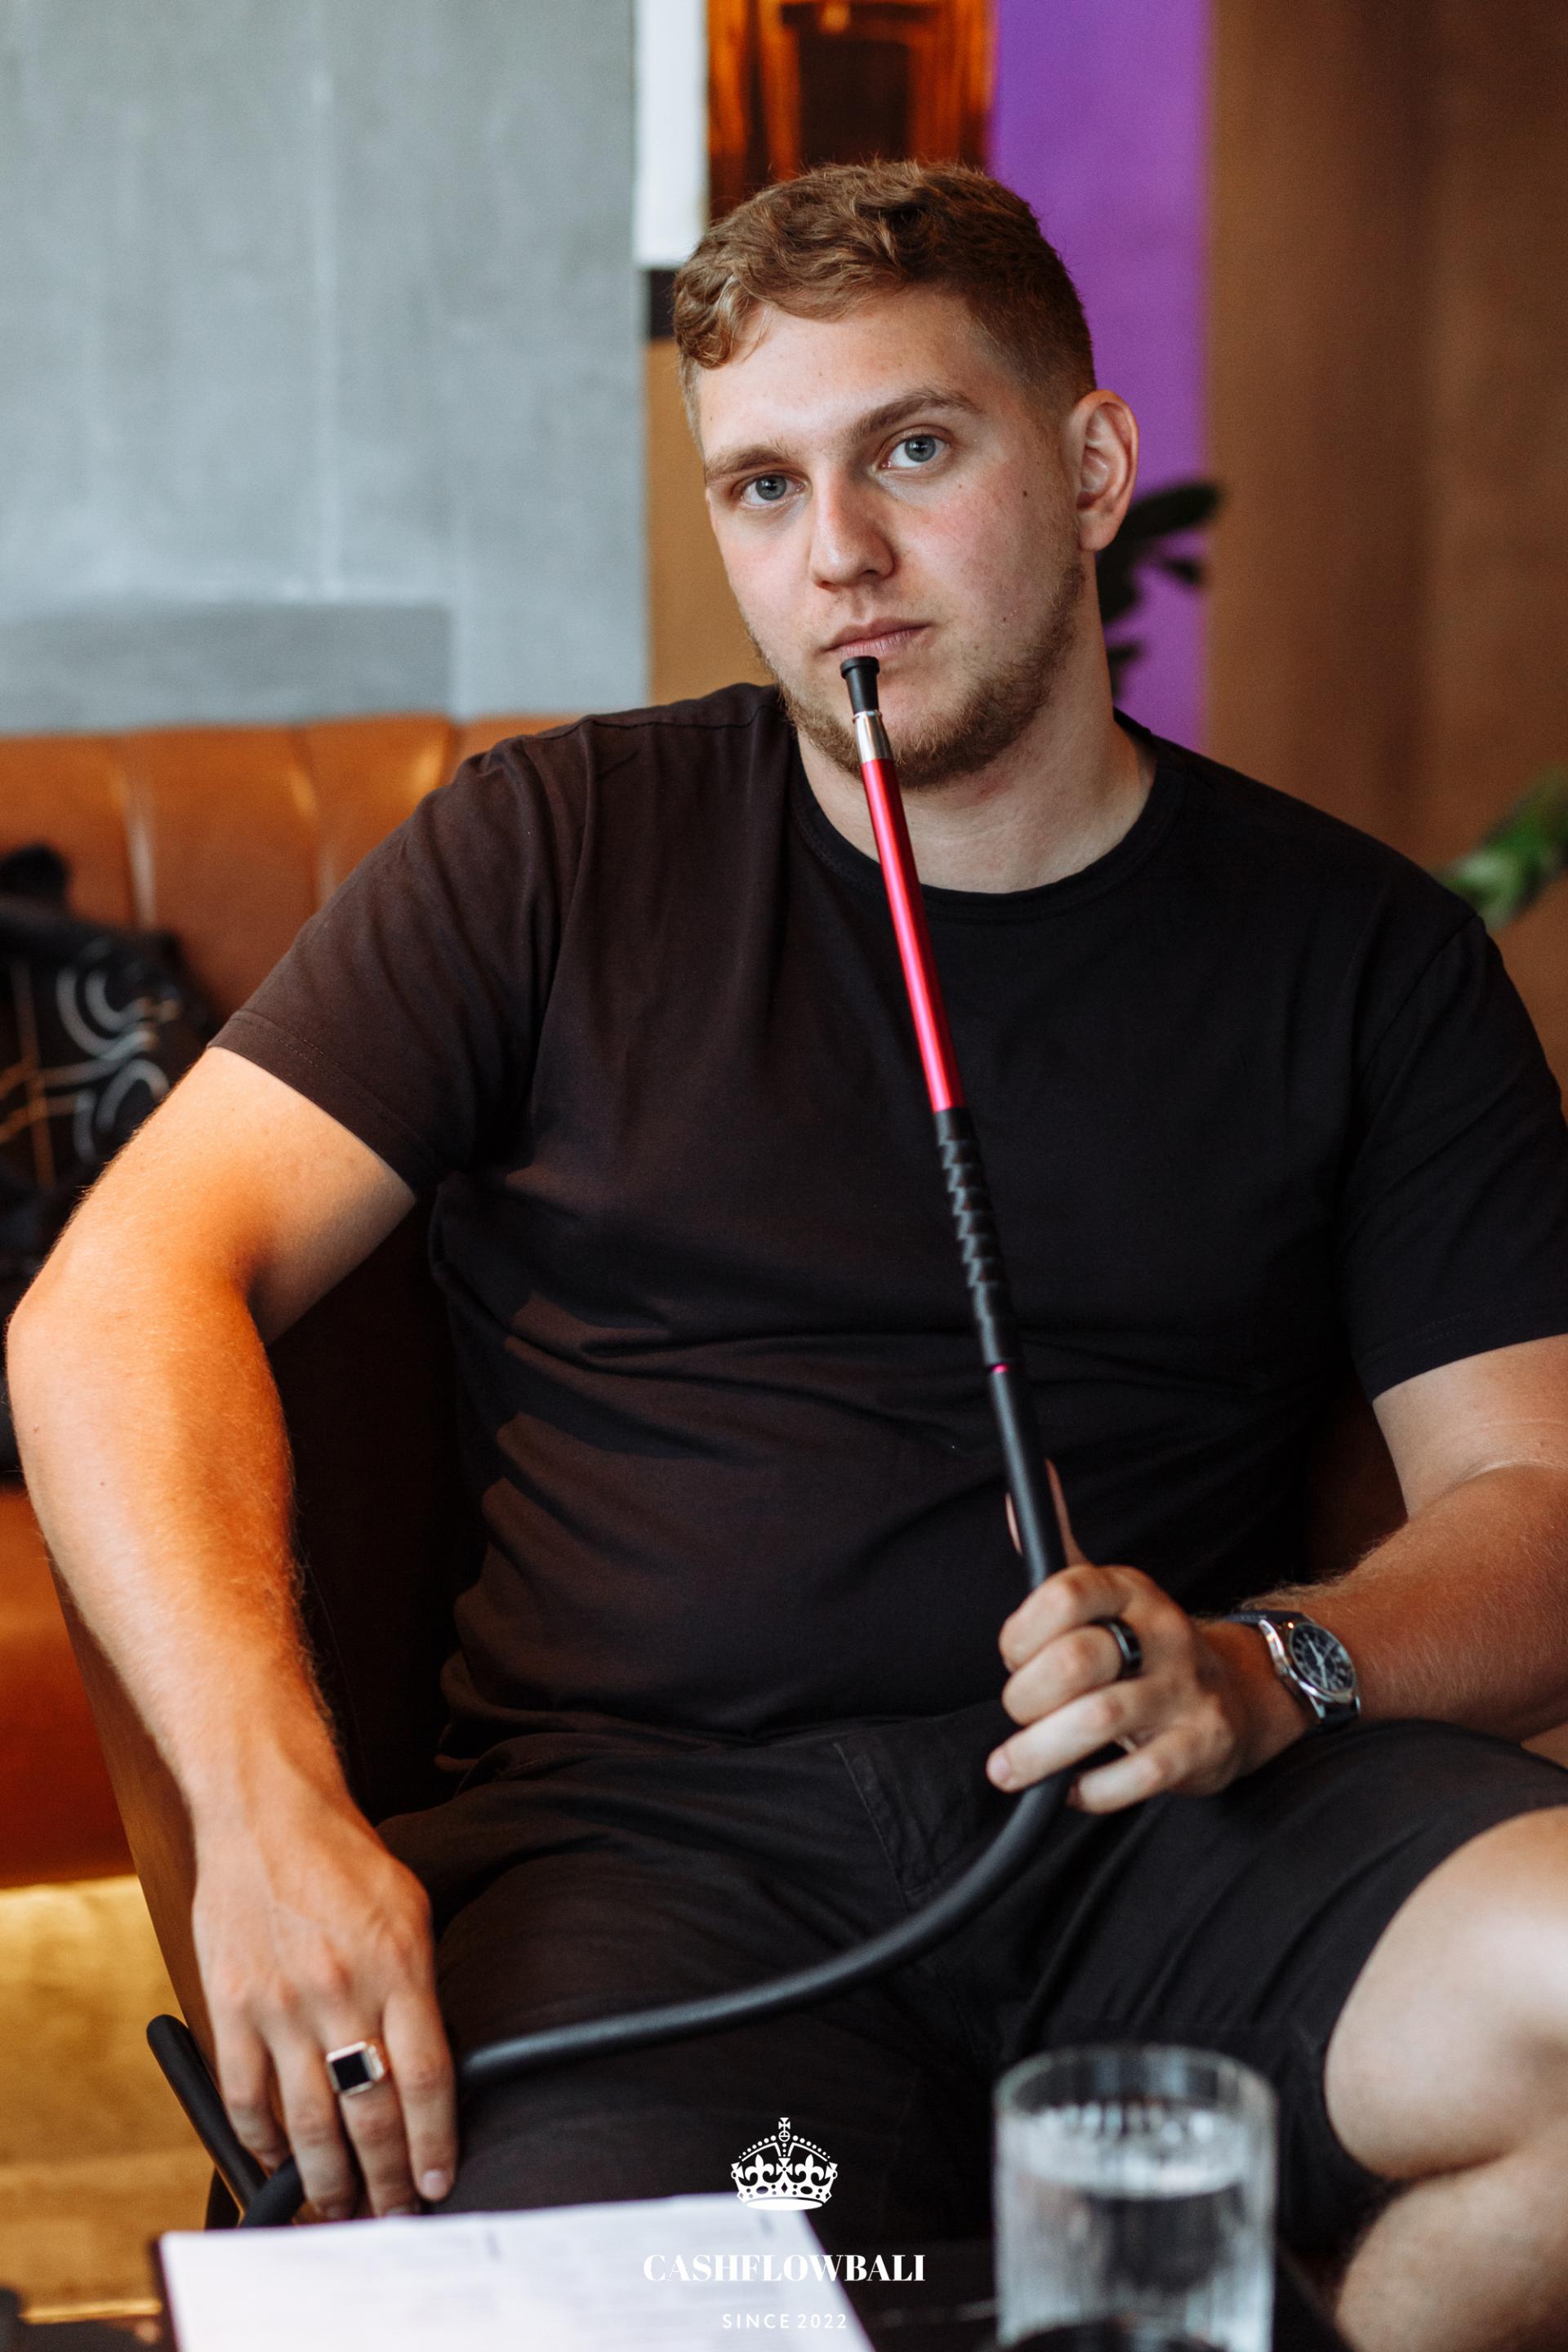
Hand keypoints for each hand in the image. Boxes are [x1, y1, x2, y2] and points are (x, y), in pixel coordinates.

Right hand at [191, 1770, 455, 2219]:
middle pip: (370, 2113)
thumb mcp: (411, 1911)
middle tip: (393, 2214)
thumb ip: (420, 1988)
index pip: (426, 2077)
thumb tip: (430, 2066)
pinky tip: (279, 2160)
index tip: (438, 2181)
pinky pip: (246, 2097)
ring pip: (308, 2121)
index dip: (433, 2141)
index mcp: (397, 1966)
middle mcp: (341, 1990)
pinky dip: (262, 2141)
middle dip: (386, 2179)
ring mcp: (281, 2003)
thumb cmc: (344, 1861)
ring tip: (341, 2206)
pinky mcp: (231, 2006)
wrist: (267, 1815)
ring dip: (327, 2178)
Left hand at [986, 1470, 1304, 1810]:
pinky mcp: (1202, 1746)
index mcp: (1129, 1591)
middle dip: (1026, 1696)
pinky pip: (1140, 1774)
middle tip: (1017, 1715)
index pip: (1065, 1590)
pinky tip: (1072, 1788)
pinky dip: (1094, 1788)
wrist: (1240, 1694)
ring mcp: (1186, 1691)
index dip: (1021, 1630)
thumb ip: (1057, 1555)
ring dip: (1041, 1752)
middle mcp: (1161, 1633)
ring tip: (1011, 1767)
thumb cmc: (1144, 1647)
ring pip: (1102, 1719)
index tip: (1011, 1658)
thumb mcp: (1106, 1595)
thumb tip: (1021, 1494)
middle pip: (1077, 1660)